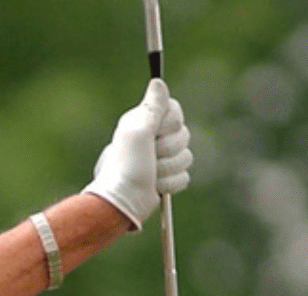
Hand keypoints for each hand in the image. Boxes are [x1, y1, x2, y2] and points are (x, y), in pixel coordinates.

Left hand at [83, 78, 192, 229]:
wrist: (121, 202)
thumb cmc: (126, 166)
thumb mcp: (137, 131)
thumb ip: (151, 107)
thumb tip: (157, 81)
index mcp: (143, 123)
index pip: (175, 111)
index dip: (170, 123)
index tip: (156, 132)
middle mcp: (152, 138)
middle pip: (184, 135)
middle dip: (169, 149)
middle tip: (150, 156)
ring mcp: (159, 160)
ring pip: (186, 157)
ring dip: (168, 168)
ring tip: (150, 174)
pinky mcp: (166, 178)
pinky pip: (185, 176)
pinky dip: (171, 183)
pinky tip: (154, 186)